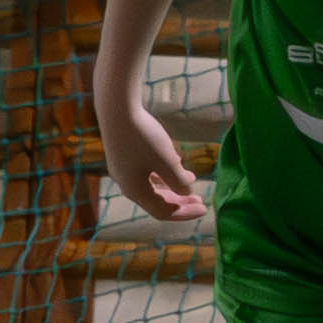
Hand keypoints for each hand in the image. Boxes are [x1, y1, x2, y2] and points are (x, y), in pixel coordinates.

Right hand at [103, 94, 202, 223]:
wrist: (117, 109)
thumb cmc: (143, 136)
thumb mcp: (166, 161)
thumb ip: (179, 181)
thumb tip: (187, 190)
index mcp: (136, 191)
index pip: (163, 212)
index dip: (185, 213)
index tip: (205, 207)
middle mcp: (127, 185)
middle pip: (156, 202)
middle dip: (180, 203)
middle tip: (201, 200)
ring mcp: (124, 171)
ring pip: (151, 188)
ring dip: (172, 189)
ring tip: (190, 185)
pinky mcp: (124, 157)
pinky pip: (146, 175)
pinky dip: (162, 177)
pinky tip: (175, 166)